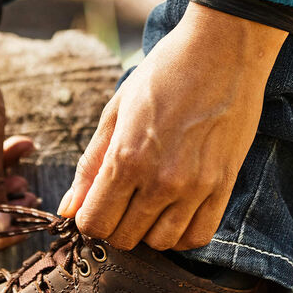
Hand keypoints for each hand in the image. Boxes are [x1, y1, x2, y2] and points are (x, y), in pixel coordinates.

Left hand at [59, 3, 286, 250]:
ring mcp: (197, 187)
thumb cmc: (165, 72)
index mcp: (127, 158)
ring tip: (150, 203)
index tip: (97, 202)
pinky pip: (199, 236)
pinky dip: (182, 233)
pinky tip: (176, 211)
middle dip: (116, 225)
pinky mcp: (224, 186)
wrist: (224, 49)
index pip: (95, 223)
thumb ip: (90, 164)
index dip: (90, 218)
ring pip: (161, 243)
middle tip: (123, 200)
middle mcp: (162, 180)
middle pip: (125, 238)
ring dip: (149, 230)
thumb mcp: (117, 110)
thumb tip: (68, 208)